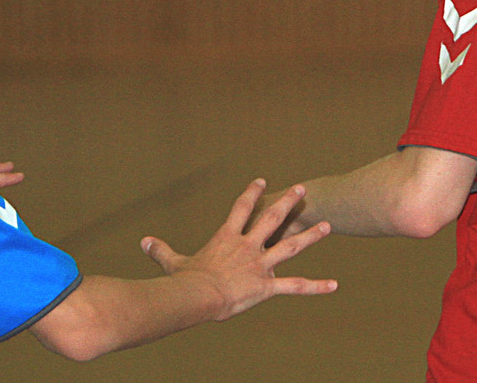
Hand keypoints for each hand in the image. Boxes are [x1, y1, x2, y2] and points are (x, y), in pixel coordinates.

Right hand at [141, 180, 336, 320]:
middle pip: (272, 218)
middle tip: (302, 190)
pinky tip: (334, 284)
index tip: (261, 181)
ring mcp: (260, 264)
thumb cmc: (183, 281)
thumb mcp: (172, 262)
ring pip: (291, 246)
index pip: (242, 209)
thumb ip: (161, 250)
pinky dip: (316, 286)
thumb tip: (143, 241)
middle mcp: (248, 246)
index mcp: (227, 238)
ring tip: (327, 226)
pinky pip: (295, 286)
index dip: (252, 194)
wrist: (197, 295)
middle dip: (288, 203)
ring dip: (310, 236)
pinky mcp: (267, 285)